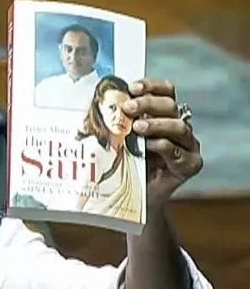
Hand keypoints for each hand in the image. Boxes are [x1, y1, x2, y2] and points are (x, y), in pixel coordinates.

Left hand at [124, 78, 202, 203]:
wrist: (134, 202)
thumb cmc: (125, 168)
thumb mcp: (119, 141)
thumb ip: (119, 124)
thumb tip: (99, 105)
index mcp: (164, 117)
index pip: (165, 92)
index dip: (151, 86)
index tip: (132, 87)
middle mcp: (179, 128)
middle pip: (171, 106)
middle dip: (148, 104)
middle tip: (128, 107)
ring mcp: (188, 146)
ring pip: (179, 127)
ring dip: (157, 124)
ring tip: (137, 127)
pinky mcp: (191, 164)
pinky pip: (178, 151)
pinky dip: (163, 146)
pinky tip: (148, 146)